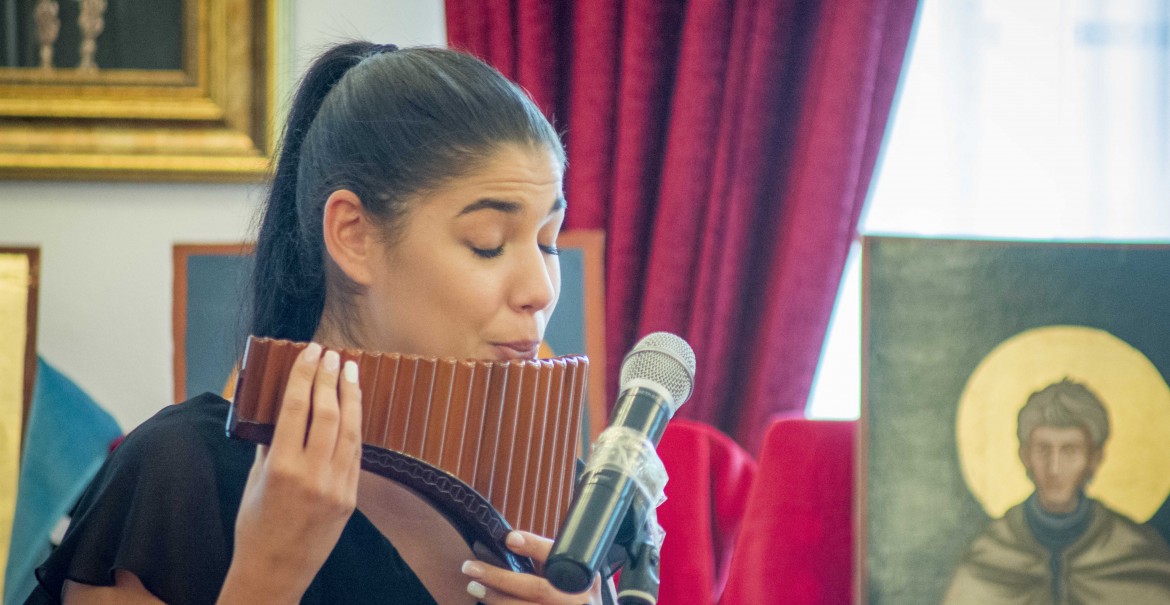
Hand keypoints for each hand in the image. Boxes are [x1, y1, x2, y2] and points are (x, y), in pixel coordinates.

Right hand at [219, 343, 362, 604]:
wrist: (275, 571)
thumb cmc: (255, 526)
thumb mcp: (254, 481)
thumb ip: (269, 443)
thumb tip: (280, 407)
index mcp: (281, 468)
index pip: (297, 408)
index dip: (306, 375)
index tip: (311, 352)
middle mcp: (313, 475)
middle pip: (328, 413)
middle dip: (330, 379)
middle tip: (332, 355)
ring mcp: (337, 487)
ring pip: (351, 430)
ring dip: (351, 397)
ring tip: (350, 371)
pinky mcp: (351, 497)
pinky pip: (356, 453)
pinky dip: (355, 426)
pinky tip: (353, 408)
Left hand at [460, 530, 609, 604]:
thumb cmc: (573, 598)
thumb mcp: (570, 577)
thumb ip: (548, 562)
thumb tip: (510, 543)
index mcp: (584, 578)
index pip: (559, 558)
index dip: (535, 547)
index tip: (510, 539)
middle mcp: (578, 600)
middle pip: (537, 589)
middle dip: (501, 578)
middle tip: (473, 568)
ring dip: (496, 599)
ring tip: (474, 587)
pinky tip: (489, 604)